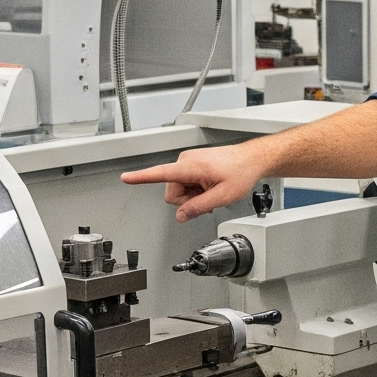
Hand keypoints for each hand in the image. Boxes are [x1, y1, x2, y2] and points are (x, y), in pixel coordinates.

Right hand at [120, 144, 268, 221]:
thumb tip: (181, 216)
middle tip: (207, 197)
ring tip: (210, 190)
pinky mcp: (191, 165)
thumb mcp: (222, 196)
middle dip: (187, 201)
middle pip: (172, 192)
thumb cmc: (240, 172)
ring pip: (178, 190)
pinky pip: (185, 184)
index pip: (160, 173)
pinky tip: (209, 187)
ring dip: (193, 195)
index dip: (141, 177)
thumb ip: (198, 207)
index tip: (126, 178)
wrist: (250, 160)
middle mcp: (185, 161)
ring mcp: (188, 162)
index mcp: (190, 166)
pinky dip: (196, 190)